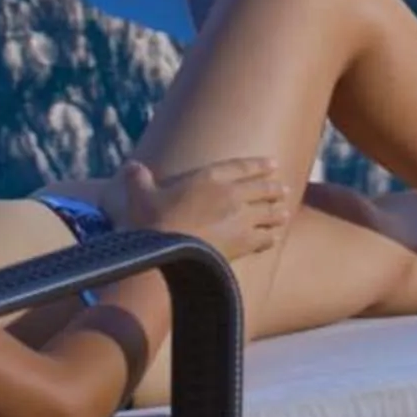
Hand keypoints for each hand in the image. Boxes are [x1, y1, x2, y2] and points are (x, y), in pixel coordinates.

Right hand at [119, 157, 291, 261]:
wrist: (168, 252)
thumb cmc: (153, 222)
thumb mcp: (140, 196)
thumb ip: (138, 179)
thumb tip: (131, 166)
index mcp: (210, 177)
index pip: (242, 166)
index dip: (259, 164)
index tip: (273, 163)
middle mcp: (231, 194)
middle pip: (262, 188)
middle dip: (273, 188)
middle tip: (282, 188)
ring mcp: (241, 219)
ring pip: (269, 212)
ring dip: (278, 212)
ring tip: (285, 212)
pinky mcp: (244, 243)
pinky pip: (265, 238)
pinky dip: (271, 237)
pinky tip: (274, 239)